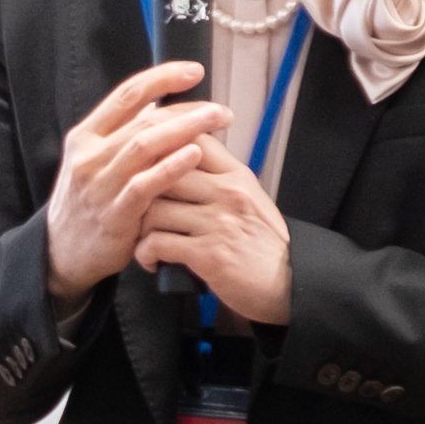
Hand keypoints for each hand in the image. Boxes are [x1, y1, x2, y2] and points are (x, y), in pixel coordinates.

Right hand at [42, 62, 223, 303]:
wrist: (61, 252)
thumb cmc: (88, 203)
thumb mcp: (93, 162)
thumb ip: (121, 135)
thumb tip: (156, 105)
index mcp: (85, 136)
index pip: (126, 95)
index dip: (162, 78)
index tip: (194, 71)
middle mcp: (90, 156)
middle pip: (143, 120)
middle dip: (187, 109)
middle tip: (221, 109)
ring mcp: (100, 184)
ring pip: (145, 146)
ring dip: (186, 129)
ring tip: (218, 121)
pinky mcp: (114, 213)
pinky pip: (146, 184)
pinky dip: (172, 167)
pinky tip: (196, 155)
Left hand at [139, 132, 293, 321]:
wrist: (289, 282)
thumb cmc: (263, 243)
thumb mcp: (249, 199)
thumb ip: (219, 180)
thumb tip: (182, 163)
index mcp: (236, 176)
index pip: (194, 141)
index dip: (163, 147)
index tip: (148, 166)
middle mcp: (226, 193)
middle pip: (164, 172)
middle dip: (141, 190)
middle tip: (135, 208)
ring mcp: (217, 223)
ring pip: (154, 208)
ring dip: (139, 226)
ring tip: (143, 238)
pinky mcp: (207, 254)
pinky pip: (157, 243)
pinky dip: (145, 253)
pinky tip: (151, 260)